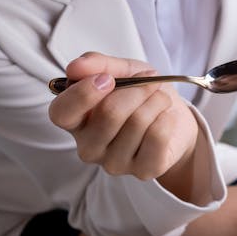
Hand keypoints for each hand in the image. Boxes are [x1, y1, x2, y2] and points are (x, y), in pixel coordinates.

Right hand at [48, 52, 198, 183]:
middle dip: (137, 89)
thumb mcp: (120, 70)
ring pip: (137, 122)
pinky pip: (157, 137)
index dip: (83, 94)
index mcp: (75, 120)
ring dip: (156, 101)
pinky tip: (165, 118)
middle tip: (150, 82)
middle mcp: (88, 146)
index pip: (61, 113)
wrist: (175, 119)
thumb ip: (97, 64)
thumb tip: (75, 67)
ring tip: (160, 99)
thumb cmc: (140, 95)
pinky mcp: (143, 171)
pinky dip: (167, 118)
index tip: (108, 79)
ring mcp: (113, 163)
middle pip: (109, 113)